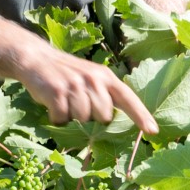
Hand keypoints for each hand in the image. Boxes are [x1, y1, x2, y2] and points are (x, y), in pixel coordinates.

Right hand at [18, 46, 157, 134]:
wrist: (37, 58)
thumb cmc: (67, 73)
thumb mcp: (91, 77)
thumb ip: (105, 94)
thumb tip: (113, 120)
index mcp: (105, 76)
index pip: (128, 98)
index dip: (141, 116)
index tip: (153, 131)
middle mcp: (94, 79)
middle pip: (103, 117)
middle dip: (91, 117)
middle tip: (77, 102)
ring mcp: (75, 85)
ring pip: (82, 119)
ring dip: (71, 116)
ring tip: (64, 101)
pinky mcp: (57, 91)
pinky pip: (62, 118)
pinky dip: (56, 117)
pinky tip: (53, 104)